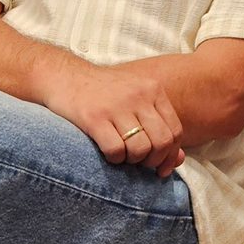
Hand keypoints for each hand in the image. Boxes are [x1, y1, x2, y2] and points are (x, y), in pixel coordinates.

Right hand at [36, 55, 185, 174]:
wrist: (65, 76)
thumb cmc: (104, 94)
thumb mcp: (136, 100)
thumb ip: (159, 126)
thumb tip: (179, 160)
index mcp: (153, 89)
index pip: (175, 130)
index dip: (171, 154)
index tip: (160, 167)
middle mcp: (138, 96)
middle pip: (162, 142)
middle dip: (154, 160)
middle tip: (140, 163)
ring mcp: (116, 106)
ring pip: (141, 149)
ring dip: (133, 161)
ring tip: (123, 155)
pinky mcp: (94, 118)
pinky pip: (116, 150)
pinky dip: (115, 159)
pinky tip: (108, 152)